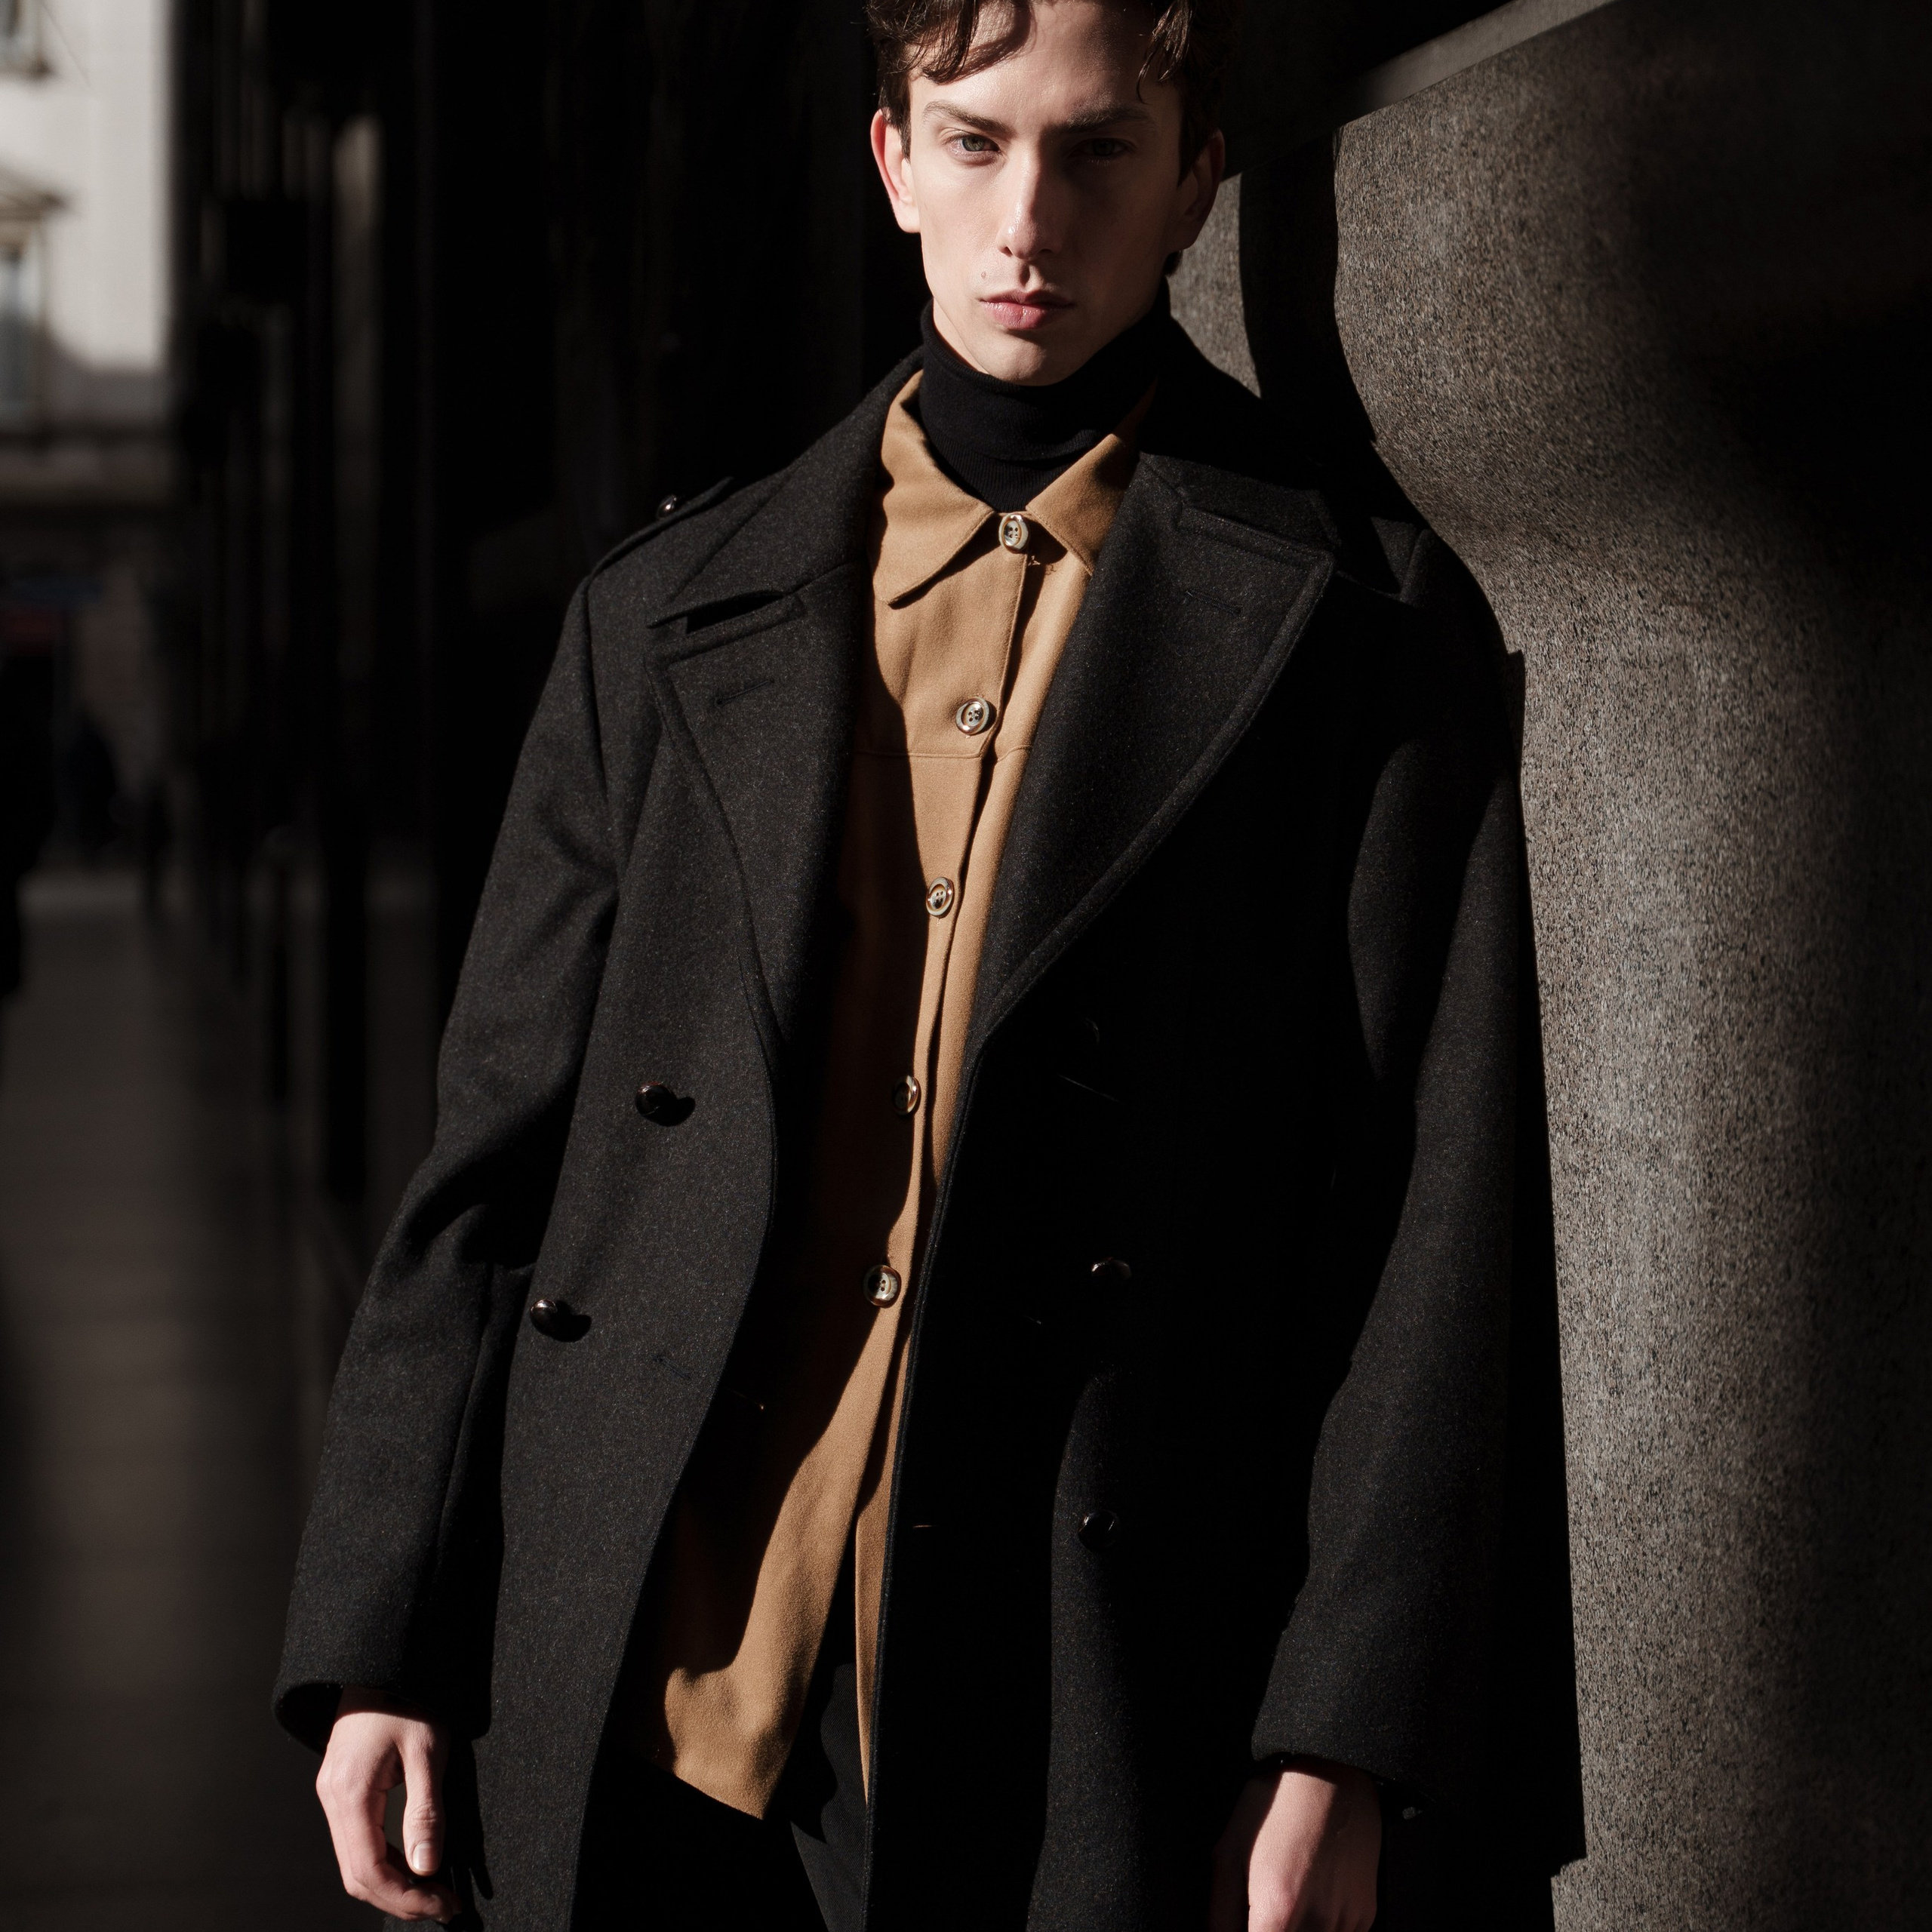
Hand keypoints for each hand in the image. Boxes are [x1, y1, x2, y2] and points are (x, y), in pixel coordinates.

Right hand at [316, 1687, 460, 1921]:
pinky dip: (382, 1862)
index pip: (369, 1870)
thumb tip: (427, 1867)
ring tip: (432, 1891)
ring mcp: (332, 1795)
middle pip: (357, 1875)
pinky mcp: (341, 1789)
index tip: (442, 1905)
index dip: (405, 1898)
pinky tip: (411, 1863)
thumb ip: (425, 1812)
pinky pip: (356, 1840)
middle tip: (442, 1906)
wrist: (382, 1659)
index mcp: (349, 1793)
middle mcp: (332, 1799)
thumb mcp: (428, 1751)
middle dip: (399, 1899)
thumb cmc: (407, 1697)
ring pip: (354, 1862)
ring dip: (390, 1884)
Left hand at [1209, 1756, 1381, 1931]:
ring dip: (1297, 1929)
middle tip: (1262, 1908)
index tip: (1251, 1922)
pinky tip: (1311, 1893)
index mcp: (1278, 1910)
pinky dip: (1321, 1926)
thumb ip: (1220, 1915)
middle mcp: (1319, 1923)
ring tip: (1290, 1895)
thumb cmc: (1275, 1807)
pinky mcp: (1365, 1914)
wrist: (1331, 1773)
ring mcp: (1346, 1921)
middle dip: (1273, 1929)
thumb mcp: (1229, 1852)